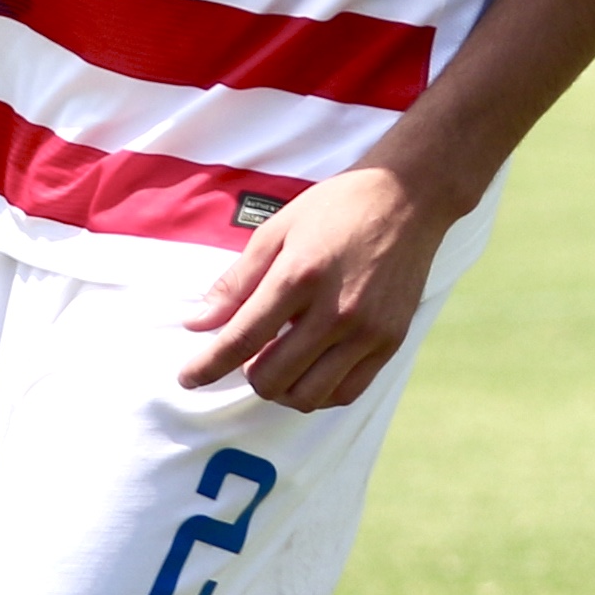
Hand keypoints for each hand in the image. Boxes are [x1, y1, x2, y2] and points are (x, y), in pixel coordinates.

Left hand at [175, 164, 451, 408]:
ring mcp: (366, 331)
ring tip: (276, 364)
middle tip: (246, 355)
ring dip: (281, 389)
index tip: (188, 378)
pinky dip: (317, 393)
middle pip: (272, 377)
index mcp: (299, 276)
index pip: (242, 339)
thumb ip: (236, 282)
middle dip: (246, 375)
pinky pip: (345, 392)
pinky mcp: (390, 342)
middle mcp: (335, 311)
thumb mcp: (277, 231)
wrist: (406, 198)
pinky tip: (307, 371)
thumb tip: (198, 323)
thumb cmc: (336, 209)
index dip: (208, 366)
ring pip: (308, 396)